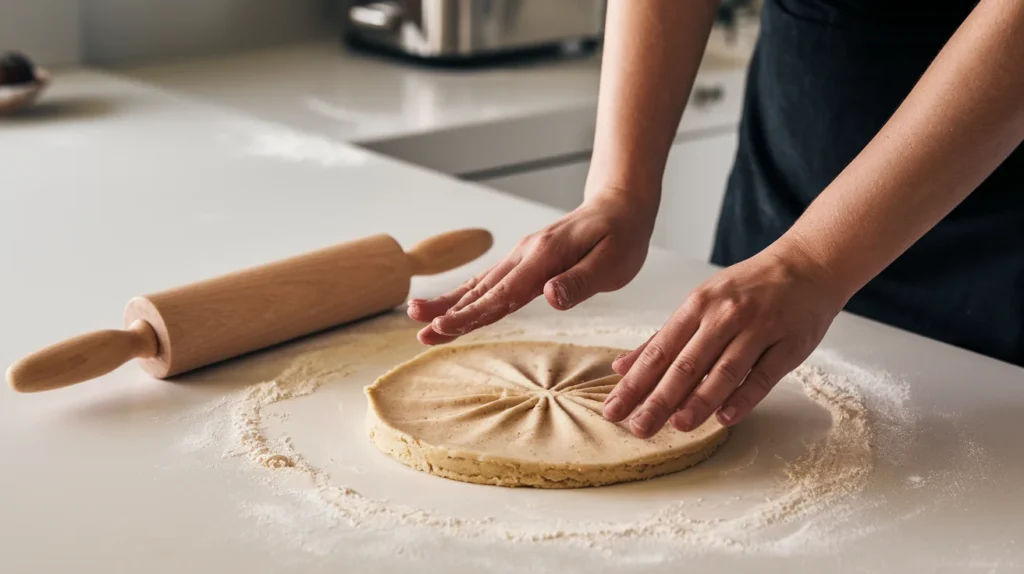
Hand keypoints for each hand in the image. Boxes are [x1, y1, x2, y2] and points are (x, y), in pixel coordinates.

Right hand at [408, 188, 656, 343]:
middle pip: (482, 290)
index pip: (503, 294)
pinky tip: (447, 306)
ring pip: (479, 284)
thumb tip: (549, 298)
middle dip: (449, 312)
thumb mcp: (613, 261)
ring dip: (449, 303)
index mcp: (544, 257)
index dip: (472, 314)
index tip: (444, 327)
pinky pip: (489, 281)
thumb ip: (580, 281)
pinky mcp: (523, 261)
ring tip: (416, 316)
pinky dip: (465, 294)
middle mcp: (525, 254)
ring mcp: (521, 256)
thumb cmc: (621, 235)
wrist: (619, 205)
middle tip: (418, 330)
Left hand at [603, 239, 848, 437]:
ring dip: (699, 400)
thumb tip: (622, 368)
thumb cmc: (748, 288)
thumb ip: (662, 338)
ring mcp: (759, 329)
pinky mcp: (790, 344)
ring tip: (677, 426)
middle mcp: (725, 316)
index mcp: (697, 306)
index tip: (614, 409)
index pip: (659, 351)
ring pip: (724, 371)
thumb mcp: (700, 302)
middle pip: (686, 364)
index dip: (635, 383)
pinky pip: (764, 375)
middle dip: (659, 399)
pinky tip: (725, 417)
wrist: (809, 263)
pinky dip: (744, 398)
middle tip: (638, 427)